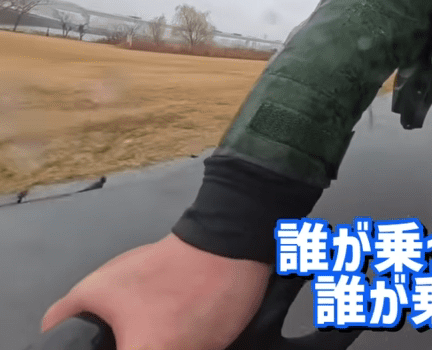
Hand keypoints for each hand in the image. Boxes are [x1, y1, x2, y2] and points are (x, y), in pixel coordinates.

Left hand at [41, 233, 272, 349]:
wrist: (225, 246)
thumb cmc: (161, 270)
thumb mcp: (102, 284)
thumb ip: (70, 309)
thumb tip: (52, 327)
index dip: (117, 346)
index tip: (121, 337)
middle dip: (142, 341)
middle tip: (142, 326)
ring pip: (178, 349)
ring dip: (170, 340)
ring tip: (166, 320)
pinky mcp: (226, 345)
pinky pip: (201, 346)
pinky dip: (191, 338)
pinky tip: (189, 319)